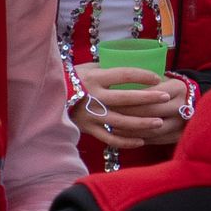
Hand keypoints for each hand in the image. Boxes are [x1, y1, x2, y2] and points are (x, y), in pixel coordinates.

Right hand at [71, 64, 187, 149]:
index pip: (124, 74)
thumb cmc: (69, 79)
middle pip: (127, 99)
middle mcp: (94, 96)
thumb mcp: (86, 69)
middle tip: (165, 97)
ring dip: (143, 123)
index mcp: (94, 78)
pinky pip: (110, 138)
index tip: (158, 78)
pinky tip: (141, 140)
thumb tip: (133, 69)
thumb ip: (107, 70)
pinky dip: (126, 141)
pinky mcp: (87, 128)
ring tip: (159, 122)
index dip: (143, 75)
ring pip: (122, 122)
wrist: (45, 96)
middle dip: (149, 98)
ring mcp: (91, 115)